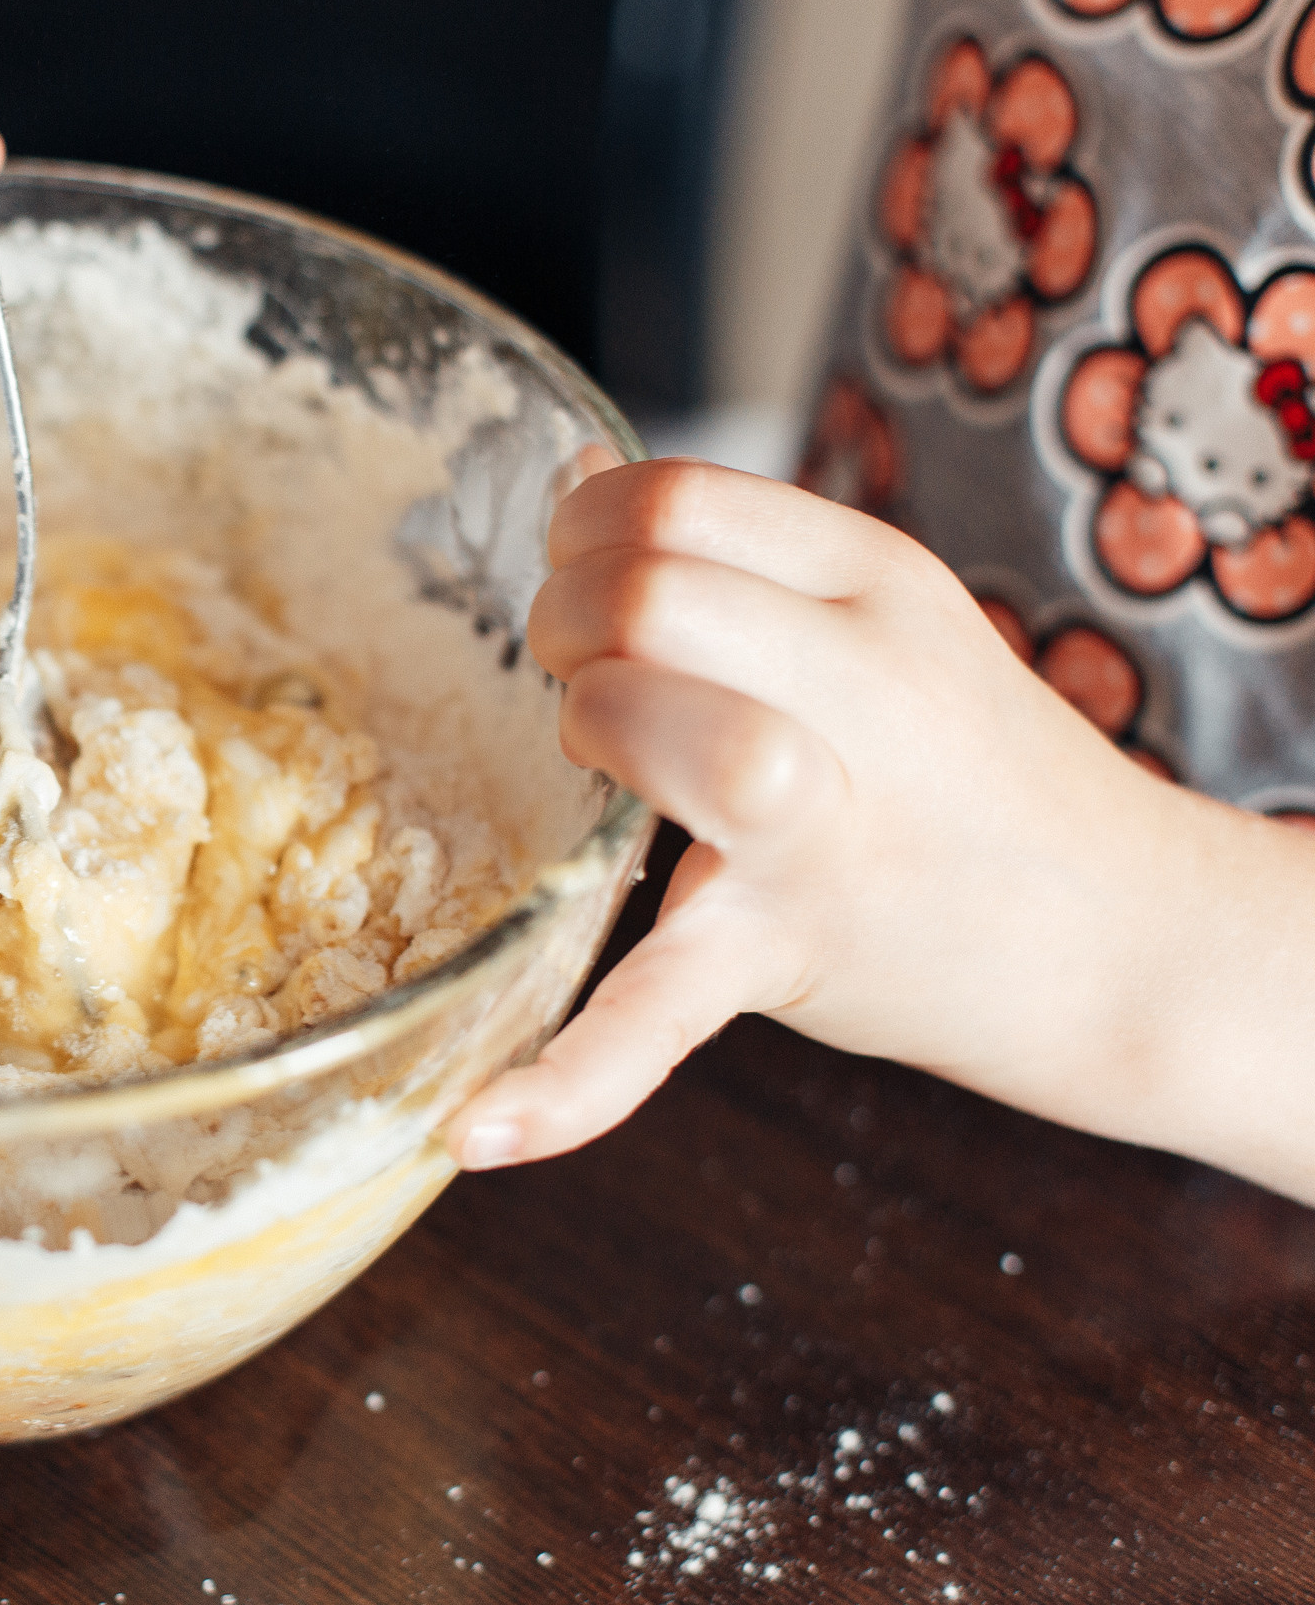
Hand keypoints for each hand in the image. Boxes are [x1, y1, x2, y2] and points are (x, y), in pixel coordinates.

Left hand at [451, 461, 1314, 1201]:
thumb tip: (575, 476)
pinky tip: (475, 1128)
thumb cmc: (961, 772)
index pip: (680, 497)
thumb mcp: (875, 627)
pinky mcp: (788, 953)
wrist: (1130, 941)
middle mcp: (860, 682)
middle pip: (644, 592)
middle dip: (562, 626)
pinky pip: (658, 1011)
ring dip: (583, 732)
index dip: (586, 534)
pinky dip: (565, 1080)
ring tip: (598, 775)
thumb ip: (731, 562)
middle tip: (579, 684)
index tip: (585, 590)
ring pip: (651, 724)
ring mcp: (824, 823)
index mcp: (873, 580)